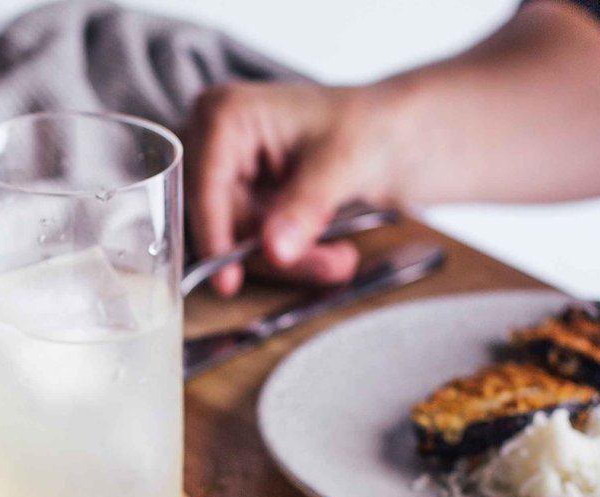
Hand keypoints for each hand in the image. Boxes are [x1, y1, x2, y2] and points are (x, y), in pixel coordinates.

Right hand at [185, 81, 405, 295]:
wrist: (393, 133)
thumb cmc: (369, 126)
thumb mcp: (341, 165)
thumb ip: (304, 208)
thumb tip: (273, 251)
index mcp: (225, 112)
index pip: (205, 187)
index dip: (216, 237)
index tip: (227, 281)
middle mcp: (213, 140)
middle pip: (221, 219)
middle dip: (272, 251)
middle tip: (330, 265)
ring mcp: (225, 171)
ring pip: (236, 238)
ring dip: (288, 259)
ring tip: (340, 259)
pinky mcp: (240, 197)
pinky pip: (251, 241)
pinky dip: (288, 253)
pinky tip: (326, 251)